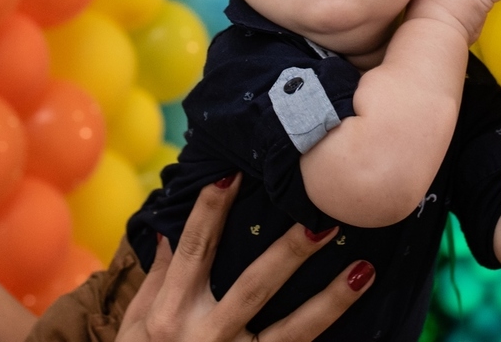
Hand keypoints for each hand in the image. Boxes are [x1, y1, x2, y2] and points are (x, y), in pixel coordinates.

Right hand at [117, 174, 373, 341]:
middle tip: (323, 219)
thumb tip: (166, 229)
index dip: (210, 211)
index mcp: (170, 313)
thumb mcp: (135, 328)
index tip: (234, 174)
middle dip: (289, 253)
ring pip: (290, 331)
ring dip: (330, 301)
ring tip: (364, 270)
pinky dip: (324, 339)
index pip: (195, 250)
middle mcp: (202, 336)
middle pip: (253, 286)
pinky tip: (365, 327)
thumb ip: (156, 279)